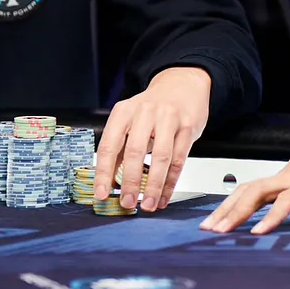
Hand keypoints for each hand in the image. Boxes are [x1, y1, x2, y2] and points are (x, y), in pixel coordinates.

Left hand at [96, 66, 211, 211]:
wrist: (182, 84)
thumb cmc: (153, 108)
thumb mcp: (130, 120)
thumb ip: (120, 148)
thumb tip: (109, 182)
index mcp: (124, 112)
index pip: (109, 146)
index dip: (103, 173)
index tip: (101, 194)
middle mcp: (145, 112)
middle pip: (134, 151)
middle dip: (130, 182)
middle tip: (127, 203)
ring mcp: (168, 117)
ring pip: (160, 157)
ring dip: (153, 186)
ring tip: (148, 204)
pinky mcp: (188, 126)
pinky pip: (179, 158)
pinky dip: (171, 181)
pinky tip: (164, 195)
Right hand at [200, 94, 289, 235]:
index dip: (273, 216)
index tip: (256, 233)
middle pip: (258, 191)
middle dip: (235, 212)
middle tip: (216, 233)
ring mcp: (283, 174)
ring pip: (249, 188)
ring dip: (227, 207)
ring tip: (208, 227)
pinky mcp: (279, 175)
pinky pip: (251, 187)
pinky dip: (233, 201)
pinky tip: (221, 215)